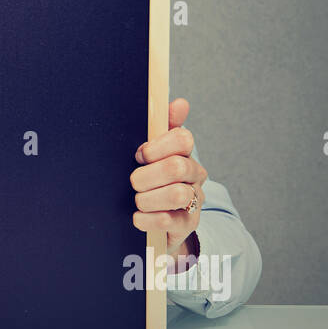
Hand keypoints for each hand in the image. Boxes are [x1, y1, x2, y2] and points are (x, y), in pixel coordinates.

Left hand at [130, 97, 205, 261]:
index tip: (139, 155)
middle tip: (133, 182)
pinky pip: (169, 220)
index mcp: (184, 153)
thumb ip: (162, 126)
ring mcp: (193, 200)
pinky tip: (137, 218)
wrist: (154, 221)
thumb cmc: (150, 180)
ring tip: (137, 201)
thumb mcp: (151, 153)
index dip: (156, 147)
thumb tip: (181, 103)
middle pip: (177, 167)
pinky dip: (148, 219)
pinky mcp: (187, 225)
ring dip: (148, 198)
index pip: (183, 139)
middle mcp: (194, 175)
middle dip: (147, 175)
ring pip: (176, 194)